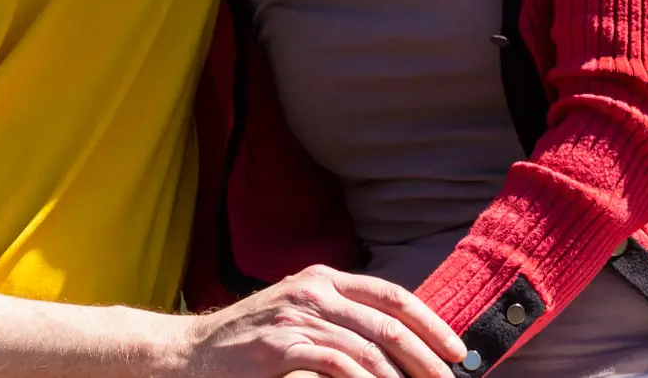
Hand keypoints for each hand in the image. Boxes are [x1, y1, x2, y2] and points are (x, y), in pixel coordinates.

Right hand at [177, 265, 466, 377]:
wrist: (191, 355)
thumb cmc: (250, 343)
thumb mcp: (299, 316)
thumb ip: (341, 319)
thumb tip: (397, 343)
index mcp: (323, 279)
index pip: (392, 294)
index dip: (430, 322)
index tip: (456, 351)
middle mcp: (314, 290)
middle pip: (388, 321)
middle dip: (426, 357)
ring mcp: (297, 317)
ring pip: (369, 346)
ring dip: (401, 377)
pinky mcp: (281, 347)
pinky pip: (338, 365)